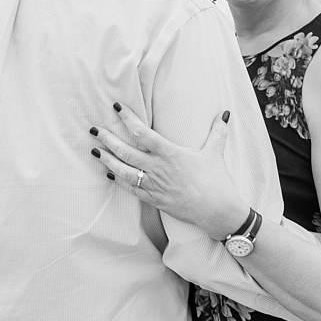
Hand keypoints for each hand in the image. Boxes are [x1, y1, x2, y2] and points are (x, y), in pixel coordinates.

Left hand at [90, 103, 247, 239]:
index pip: (143, 132)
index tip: (116, 108)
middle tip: (95, 130)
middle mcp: (158, 168)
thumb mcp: (216, 153)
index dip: (128, 119)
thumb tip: (225, 114)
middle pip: (126, 152)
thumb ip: (217, 132)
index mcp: (171, 154)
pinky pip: (131, 189)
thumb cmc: (217, 182)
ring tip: (94, 151)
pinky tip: (109, 174)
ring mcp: (154, 185)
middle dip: (108, 140)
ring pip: (124, 171)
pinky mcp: (154, 199)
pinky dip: (119, 180)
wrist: (217, 212)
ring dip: (107, 160)